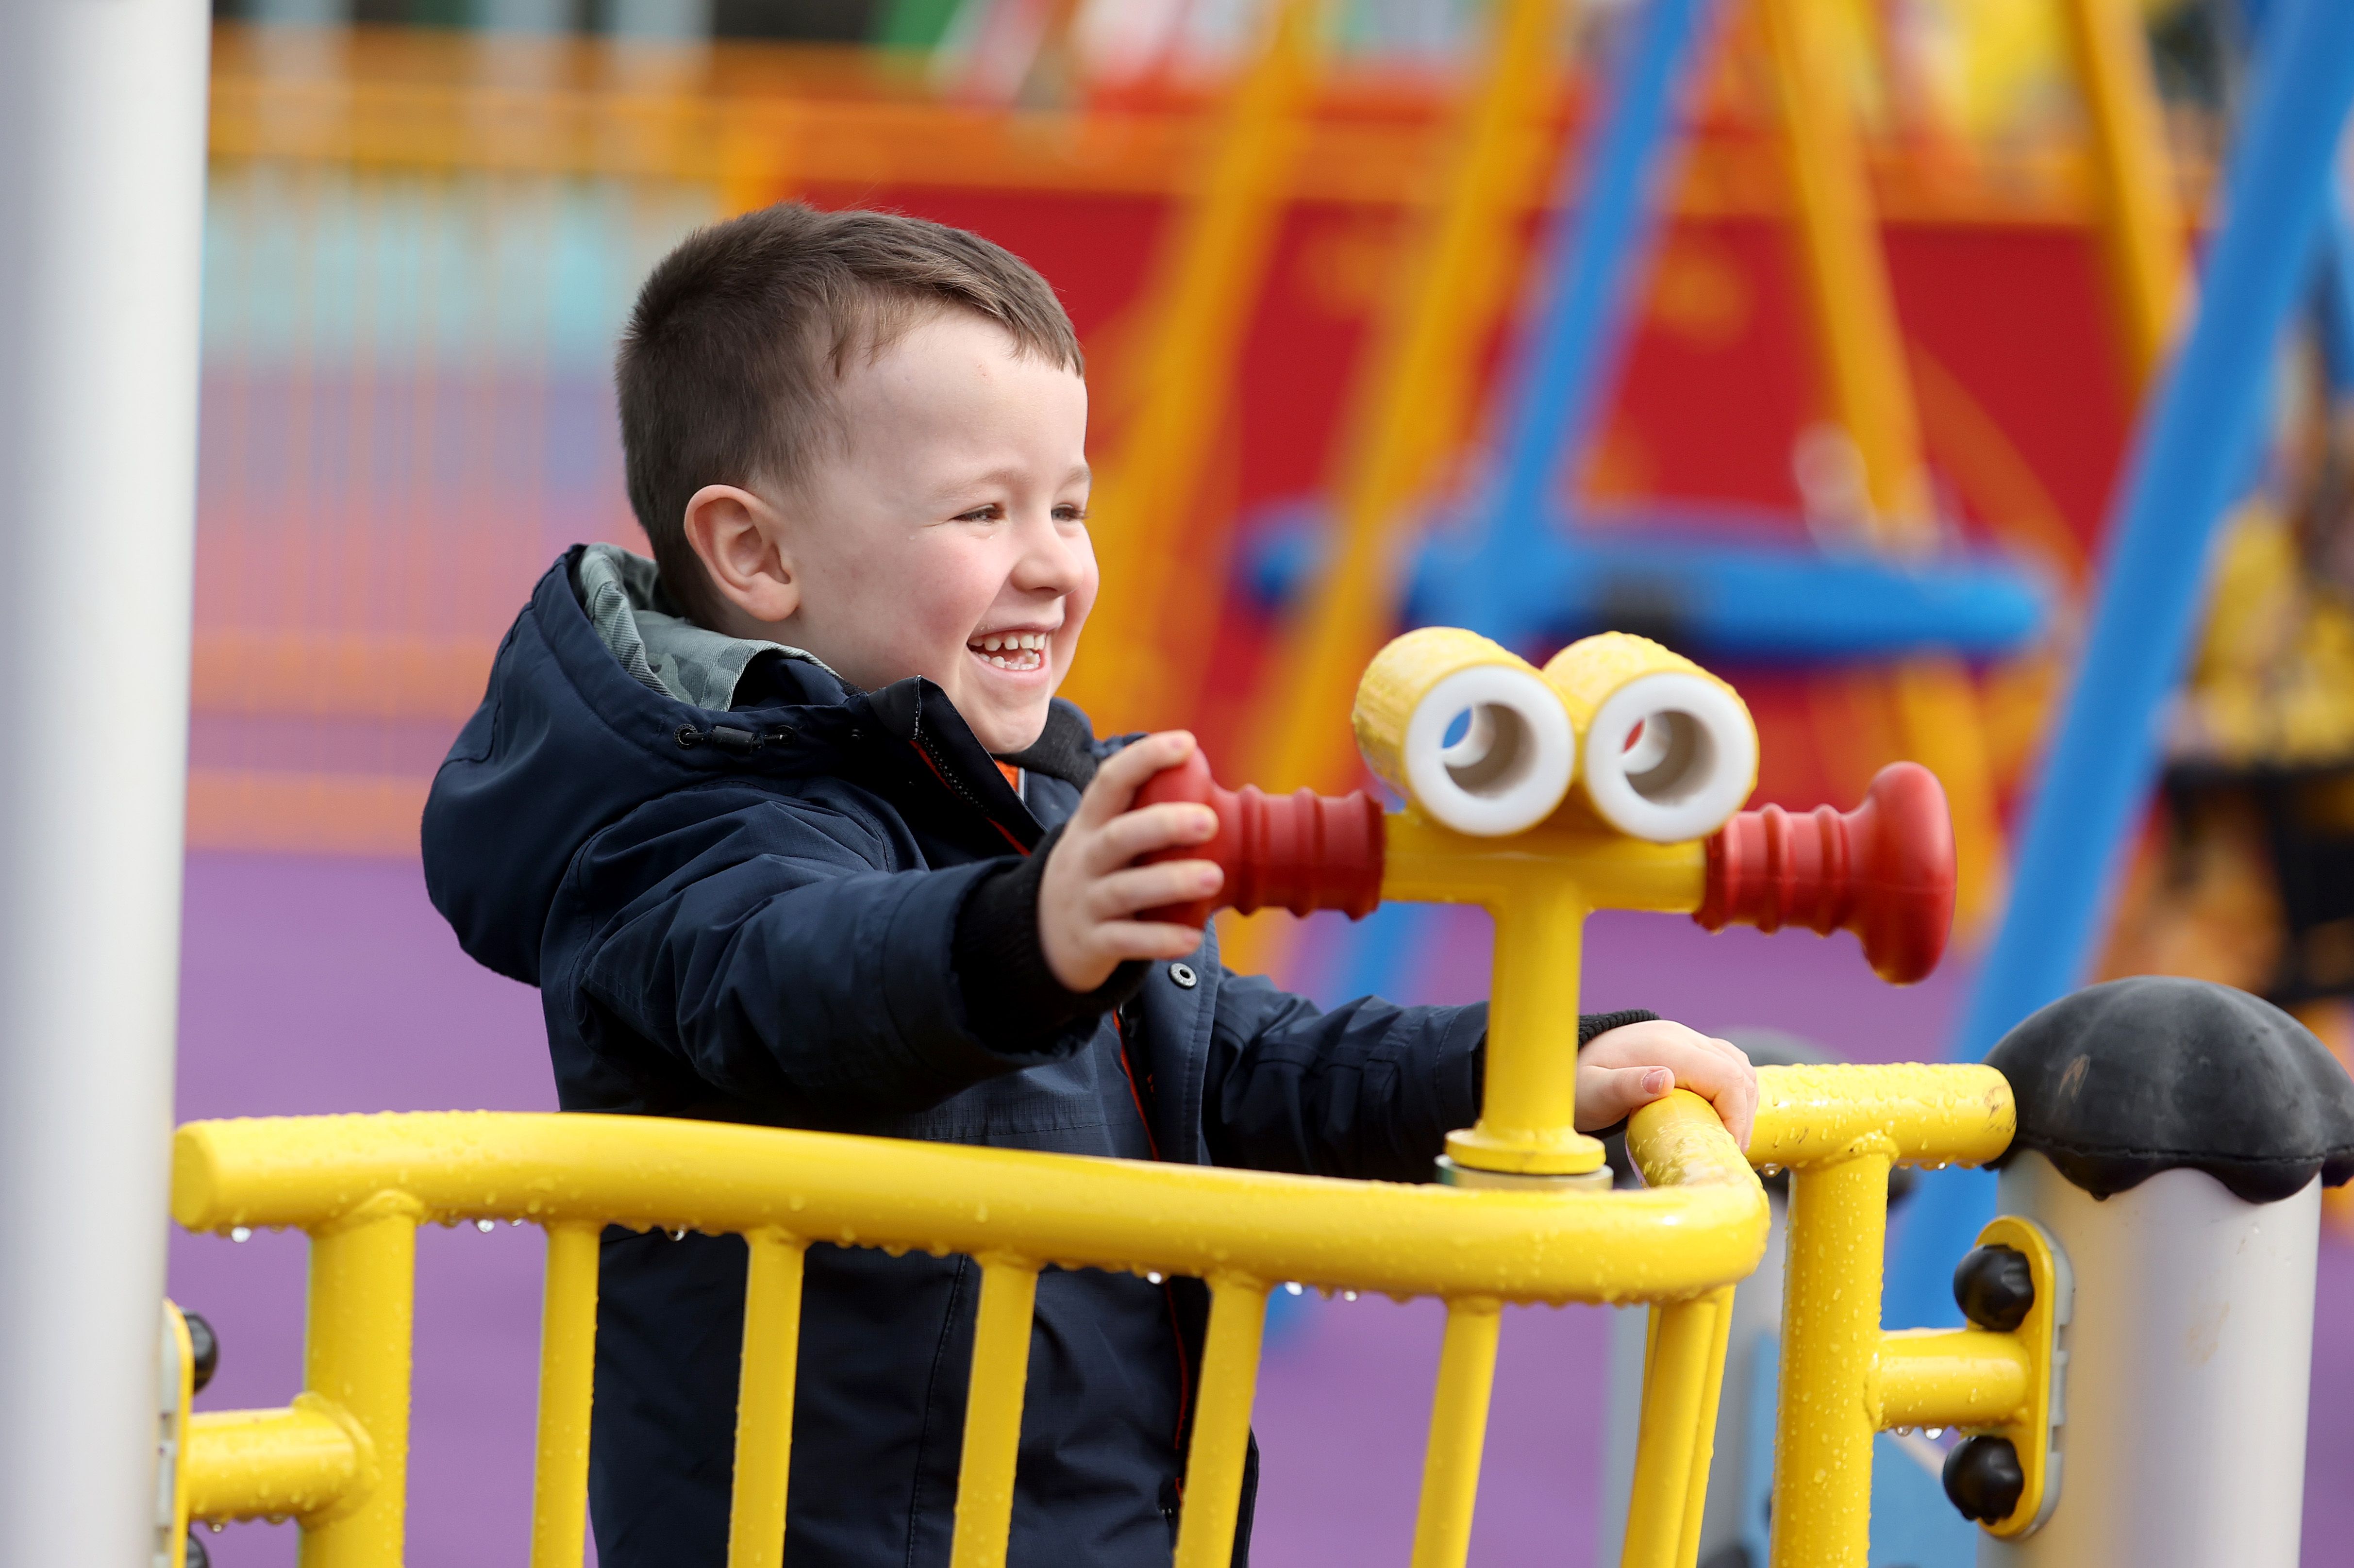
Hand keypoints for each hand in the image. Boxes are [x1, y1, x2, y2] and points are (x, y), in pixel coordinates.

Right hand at [1038, 731, 1223, 991]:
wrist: (1044, 937)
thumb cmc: (1098, 874)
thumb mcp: (1105, 839)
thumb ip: (1148, 819)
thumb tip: (1223, 799)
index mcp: (1091, 823)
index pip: (1111, 781)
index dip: (1145, 759)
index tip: (1185, 743)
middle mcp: (1084, 859)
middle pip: (1117, 836)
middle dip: (1162, 825)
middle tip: (1208, 821)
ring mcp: (1085, 902)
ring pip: (1124, 890)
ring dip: (1170, 882)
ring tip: (1213, 877)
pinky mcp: (1091, 942)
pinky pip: (1124, 941)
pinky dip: (1158, 940)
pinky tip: (1191, 939)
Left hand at [1575, 1020, 1756, 1149]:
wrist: (1568, 1060)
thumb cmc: (1578, 1083)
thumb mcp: (1593, 1091)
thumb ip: (1625, 1086)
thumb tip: (1664, 1079)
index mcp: (1664, 1046)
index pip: (1725, 1076)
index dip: (1737, 1114)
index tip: (1727, 1148)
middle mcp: (1681, 1038)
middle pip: (1738, 1072)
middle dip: (1743, 1115)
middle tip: (1729, 1152)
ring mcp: (1686, 1041)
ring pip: (1737, 1067)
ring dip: (1742, 1103)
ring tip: (1727, 1139)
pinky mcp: (1687, 1050)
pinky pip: (1726, 1066)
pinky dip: (1734, 1092)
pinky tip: (1723, 1119)